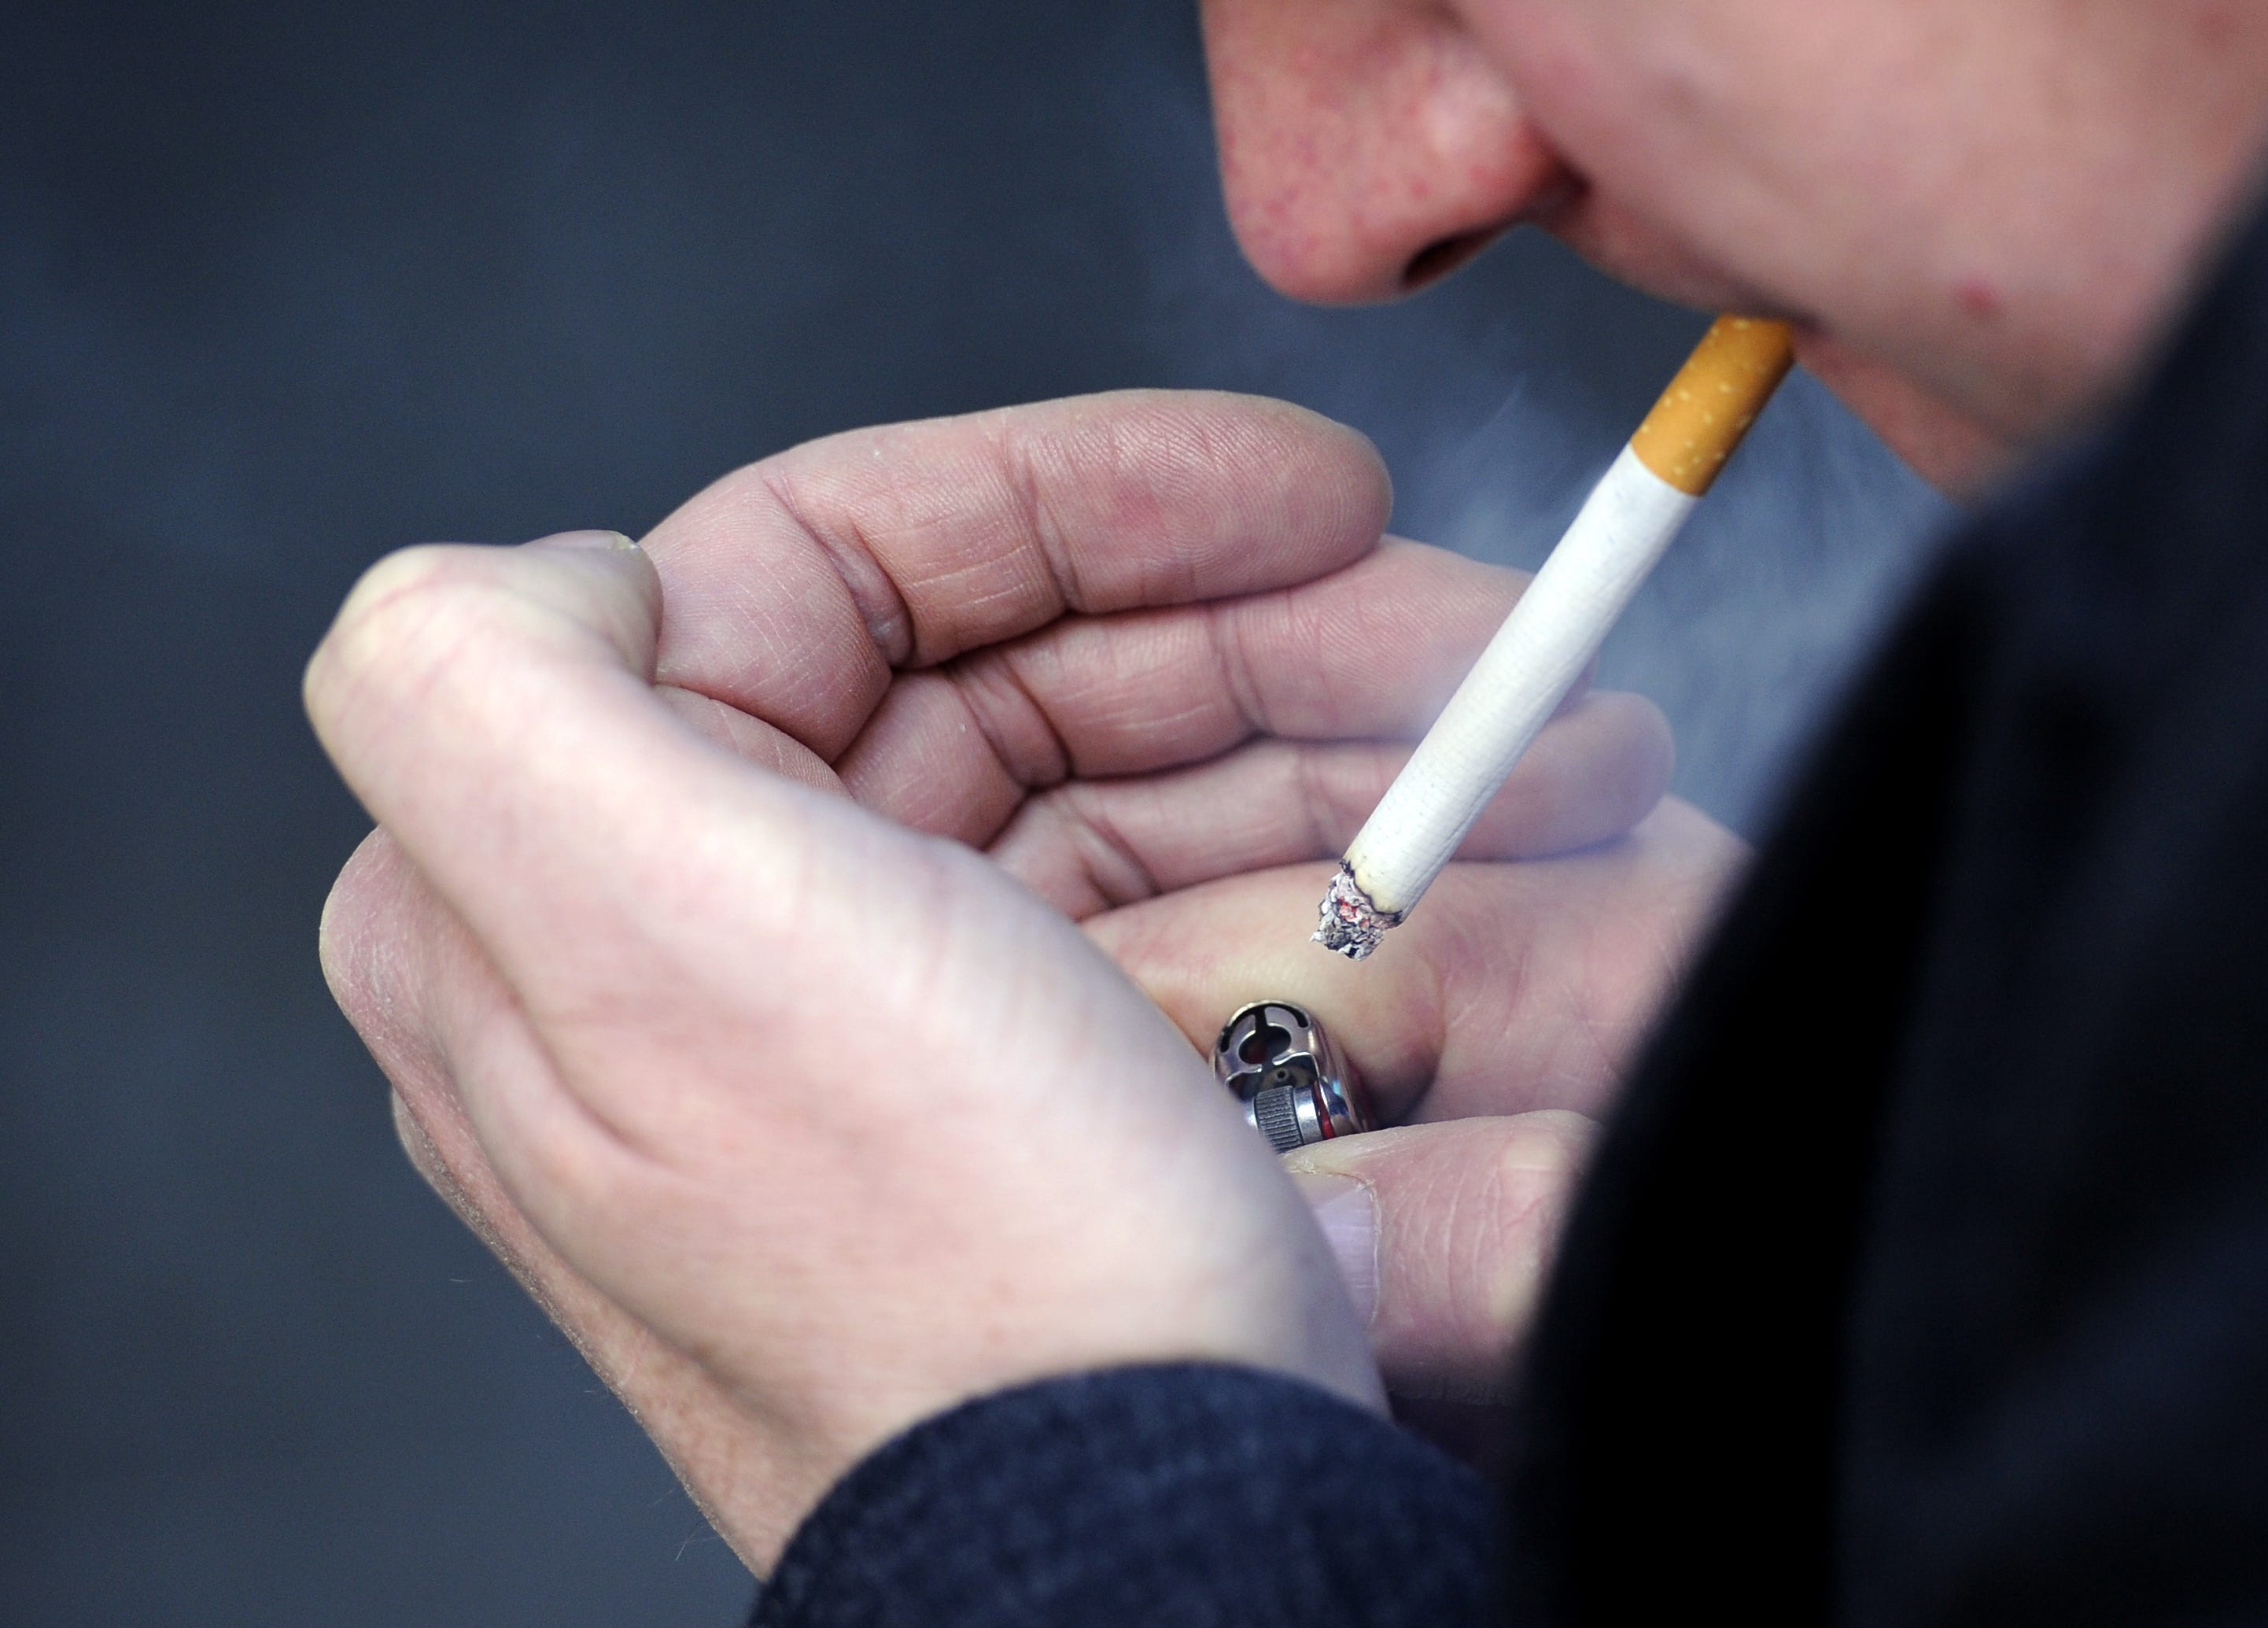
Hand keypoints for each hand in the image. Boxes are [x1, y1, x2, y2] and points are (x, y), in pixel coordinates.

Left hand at [309, 391, 1740, 1571]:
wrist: (1161, 1549)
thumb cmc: (945, 1273)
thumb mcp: (659, 935)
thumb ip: (479, 680)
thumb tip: (566, 561)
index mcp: (588, 886)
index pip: (828, 572)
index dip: (1081, 497)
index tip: (1303, 492)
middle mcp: (737, 948)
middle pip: (1023, 678)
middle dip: (1281, 630)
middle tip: (1483, 637)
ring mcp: (917, 1032)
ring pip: (1153, 786)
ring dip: (1366, 744)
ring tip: (1552, 752)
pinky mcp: (1058, 1110)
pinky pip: (1219, 916)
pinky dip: (1370, 869)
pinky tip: (1505, 863)